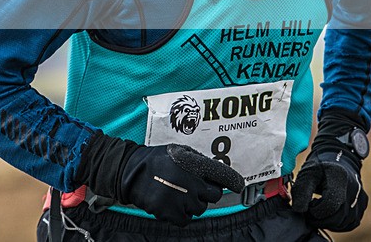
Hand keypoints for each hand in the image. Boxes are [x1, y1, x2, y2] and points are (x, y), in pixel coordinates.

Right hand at [119, 144, 244, 225]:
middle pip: (214, 195)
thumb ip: (198, 161)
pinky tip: (173, 204)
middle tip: (195, 189)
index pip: (221, 174)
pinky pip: (185, 220)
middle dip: (207, 193)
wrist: (131, 172)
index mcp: (194, 164)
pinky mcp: (169, 211)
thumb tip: (215, 172)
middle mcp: (190, 181)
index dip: (233, 181)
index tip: (239, 185)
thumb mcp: (180, 151)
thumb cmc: (157, 160)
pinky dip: (181, 215)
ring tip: (179, 194)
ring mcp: (180, 197)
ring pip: (200, 209)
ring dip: (193, 204)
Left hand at [291, 109, 368, 231]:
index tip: (309, 204)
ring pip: (343, 223)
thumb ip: (301, 192)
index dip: (315, 210)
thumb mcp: (307, 174)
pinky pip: (350, 223)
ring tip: (320, 209)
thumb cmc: (320, 167)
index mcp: (339, 178)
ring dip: (328, 222)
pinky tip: (330, 213)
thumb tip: (299, 211)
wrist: (338, 159)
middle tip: (312, 210)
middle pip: (336, 218)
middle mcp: (354, 188)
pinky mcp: (362, 205)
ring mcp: (360, 198)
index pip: (329, 206)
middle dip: (320, 219)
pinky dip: (338, 223)